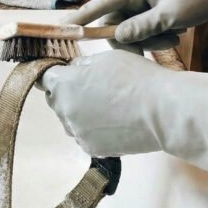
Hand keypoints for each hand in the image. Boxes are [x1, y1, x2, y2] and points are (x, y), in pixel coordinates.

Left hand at [39, 49, 207, 191]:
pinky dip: (94, 129)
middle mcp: (64, 110)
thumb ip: (83, 65)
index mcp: (64, 84)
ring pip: (70, 119)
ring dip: (80, 111)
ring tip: (106, 104)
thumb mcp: (107, 58)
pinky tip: (113, 120)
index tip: (60, 72)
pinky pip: (85, 135)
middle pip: (56, 99)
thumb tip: (75, 69)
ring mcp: (78, 132)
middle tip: (89, 86)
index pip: (44, 77)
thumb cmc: (137, 78)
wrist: (163, 111)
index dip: (53, 73)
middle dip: (66, 92)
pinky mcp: (92, 148)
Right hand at [63, 0, 207, 43]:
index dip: (82, 18)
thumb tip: (117, 37)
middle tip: (161, 41)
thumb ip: (142, 27)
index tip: (65, 30)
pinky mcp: (149, 16)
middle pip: (114, 25)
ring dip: (149, 41)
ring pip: (129, 33)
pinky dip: (154, 39)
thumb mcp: (171, 14)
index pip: (100, 4)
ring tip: (174, 37)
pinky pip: (141, 34)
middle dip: (134, 39)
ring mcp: (140, 7)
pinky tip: (174, 35)